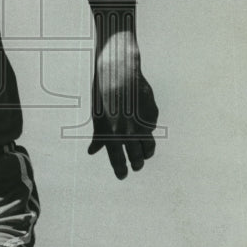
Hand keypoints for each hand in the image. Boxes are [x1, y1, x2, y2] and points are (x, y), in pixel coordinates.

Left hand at [88, 31, 158, 178]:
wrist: (119, 70)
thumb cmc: (103, 92)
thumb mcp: (97, 115)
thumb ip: (99, 135)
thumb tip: (93, 151)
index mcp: (111, 133)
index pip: (118, 159)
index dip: (121, 170)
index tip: (123, 175)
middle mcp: (128, 131)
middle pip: (137, 157)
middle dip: (136, 164)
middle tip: (135, 167)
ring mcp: (142, 123)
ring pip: (149, 147)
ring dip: (146, 154)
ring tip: (144, 156)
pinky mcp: (152, 114)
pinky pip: (151, 129)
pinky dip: (147, 132)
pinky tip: (143, 128)